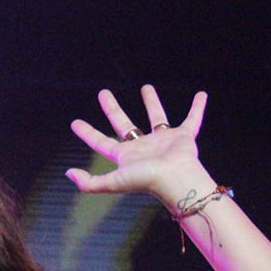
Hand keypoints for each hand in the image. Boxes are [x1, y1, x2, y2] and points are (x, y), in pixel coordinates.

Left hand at [65, 84, 211, 207]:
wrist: (177, 179)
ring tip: (146, 87)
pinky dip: (198, 108)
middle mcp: (142, 147)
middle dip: (112, 108)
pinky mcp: (184, 136)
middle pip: (124, 124)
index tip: (74, 123)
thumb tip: (69, 172)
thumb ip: (89, 182)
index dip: (87, 133)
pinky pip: (192, 119)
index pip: (101, 142)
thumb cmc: (146, 181)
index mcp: (125, 156)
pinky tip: (201, 95)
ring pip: (156, 117)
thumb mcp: (112, 183)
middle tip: (104, 93)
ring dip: (151, 102)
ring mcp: (163, 141)